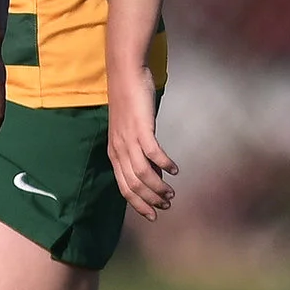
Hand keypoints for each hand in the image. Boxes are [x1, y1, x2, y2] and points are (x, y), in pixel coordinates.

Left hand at [107, 63, 177, 219]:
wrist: (125, 75)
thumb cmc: (130, 103)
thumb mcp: (131, 132)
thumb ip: (139, 152)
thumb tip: (155, 172)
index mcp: (114, 153)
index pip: (123, 187)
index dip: (138, 203)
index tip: (152, 214)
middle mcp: (119, 149)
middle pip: (132, 185)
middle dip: (149, 200)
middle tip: (165, 205)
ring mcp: (128, 140)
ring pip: (142, 174)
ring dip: (158, 187)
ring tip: (171, 192)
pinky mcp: (141, 128)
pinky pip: (152, 154)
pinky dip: (164, 165)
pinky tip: (174, 170)